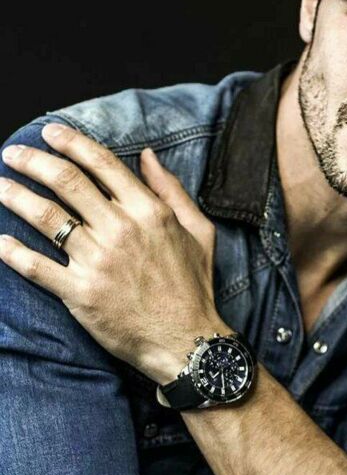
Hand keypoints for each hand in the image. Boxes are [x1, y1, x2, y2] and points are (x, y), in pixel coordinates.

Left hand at [0, 123, 224, 382]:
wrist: (186, 342)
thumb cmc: (193, 288)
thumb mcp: (199, 232)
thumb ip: (172, 190)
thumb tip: (147, 155)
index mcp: (149, 212)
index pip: (101, 164)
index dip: (71, 142)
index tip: (50, 133)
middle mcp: (121, 230)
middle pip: (66, 181)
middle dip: (33, 160)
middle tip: (13, 153)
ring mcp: (98, 262)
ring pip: (45, 217)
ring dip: (15, 196)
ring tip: (0, 186)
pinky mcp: (80, 293)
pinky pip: (36, 266)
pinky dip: (12, 252)